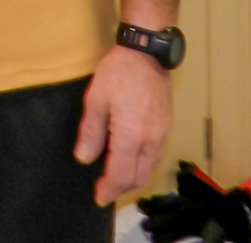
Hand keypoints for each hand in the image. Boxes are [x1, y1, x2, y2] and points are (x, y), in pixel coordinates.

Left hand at [74, 45, 171, 205]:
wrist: (146, 54)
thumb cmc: (117, 74)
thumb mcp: (96, 99)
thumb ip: (90, 131)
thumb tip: (84, 158)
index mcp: (131, 135)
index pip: (121, 174)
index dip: (109, 188)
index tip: (98, 196)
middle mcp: (150, 140)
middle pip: (138, 177)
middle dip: (121, 188)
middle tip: (104, 190)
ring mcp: (162, 134)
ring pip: (149, 168)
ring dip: (132, 178)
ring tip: (114, 178)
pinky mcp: (166, 126)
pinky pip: (155, 155)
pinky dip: (142, 165)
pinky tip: (130, 159)